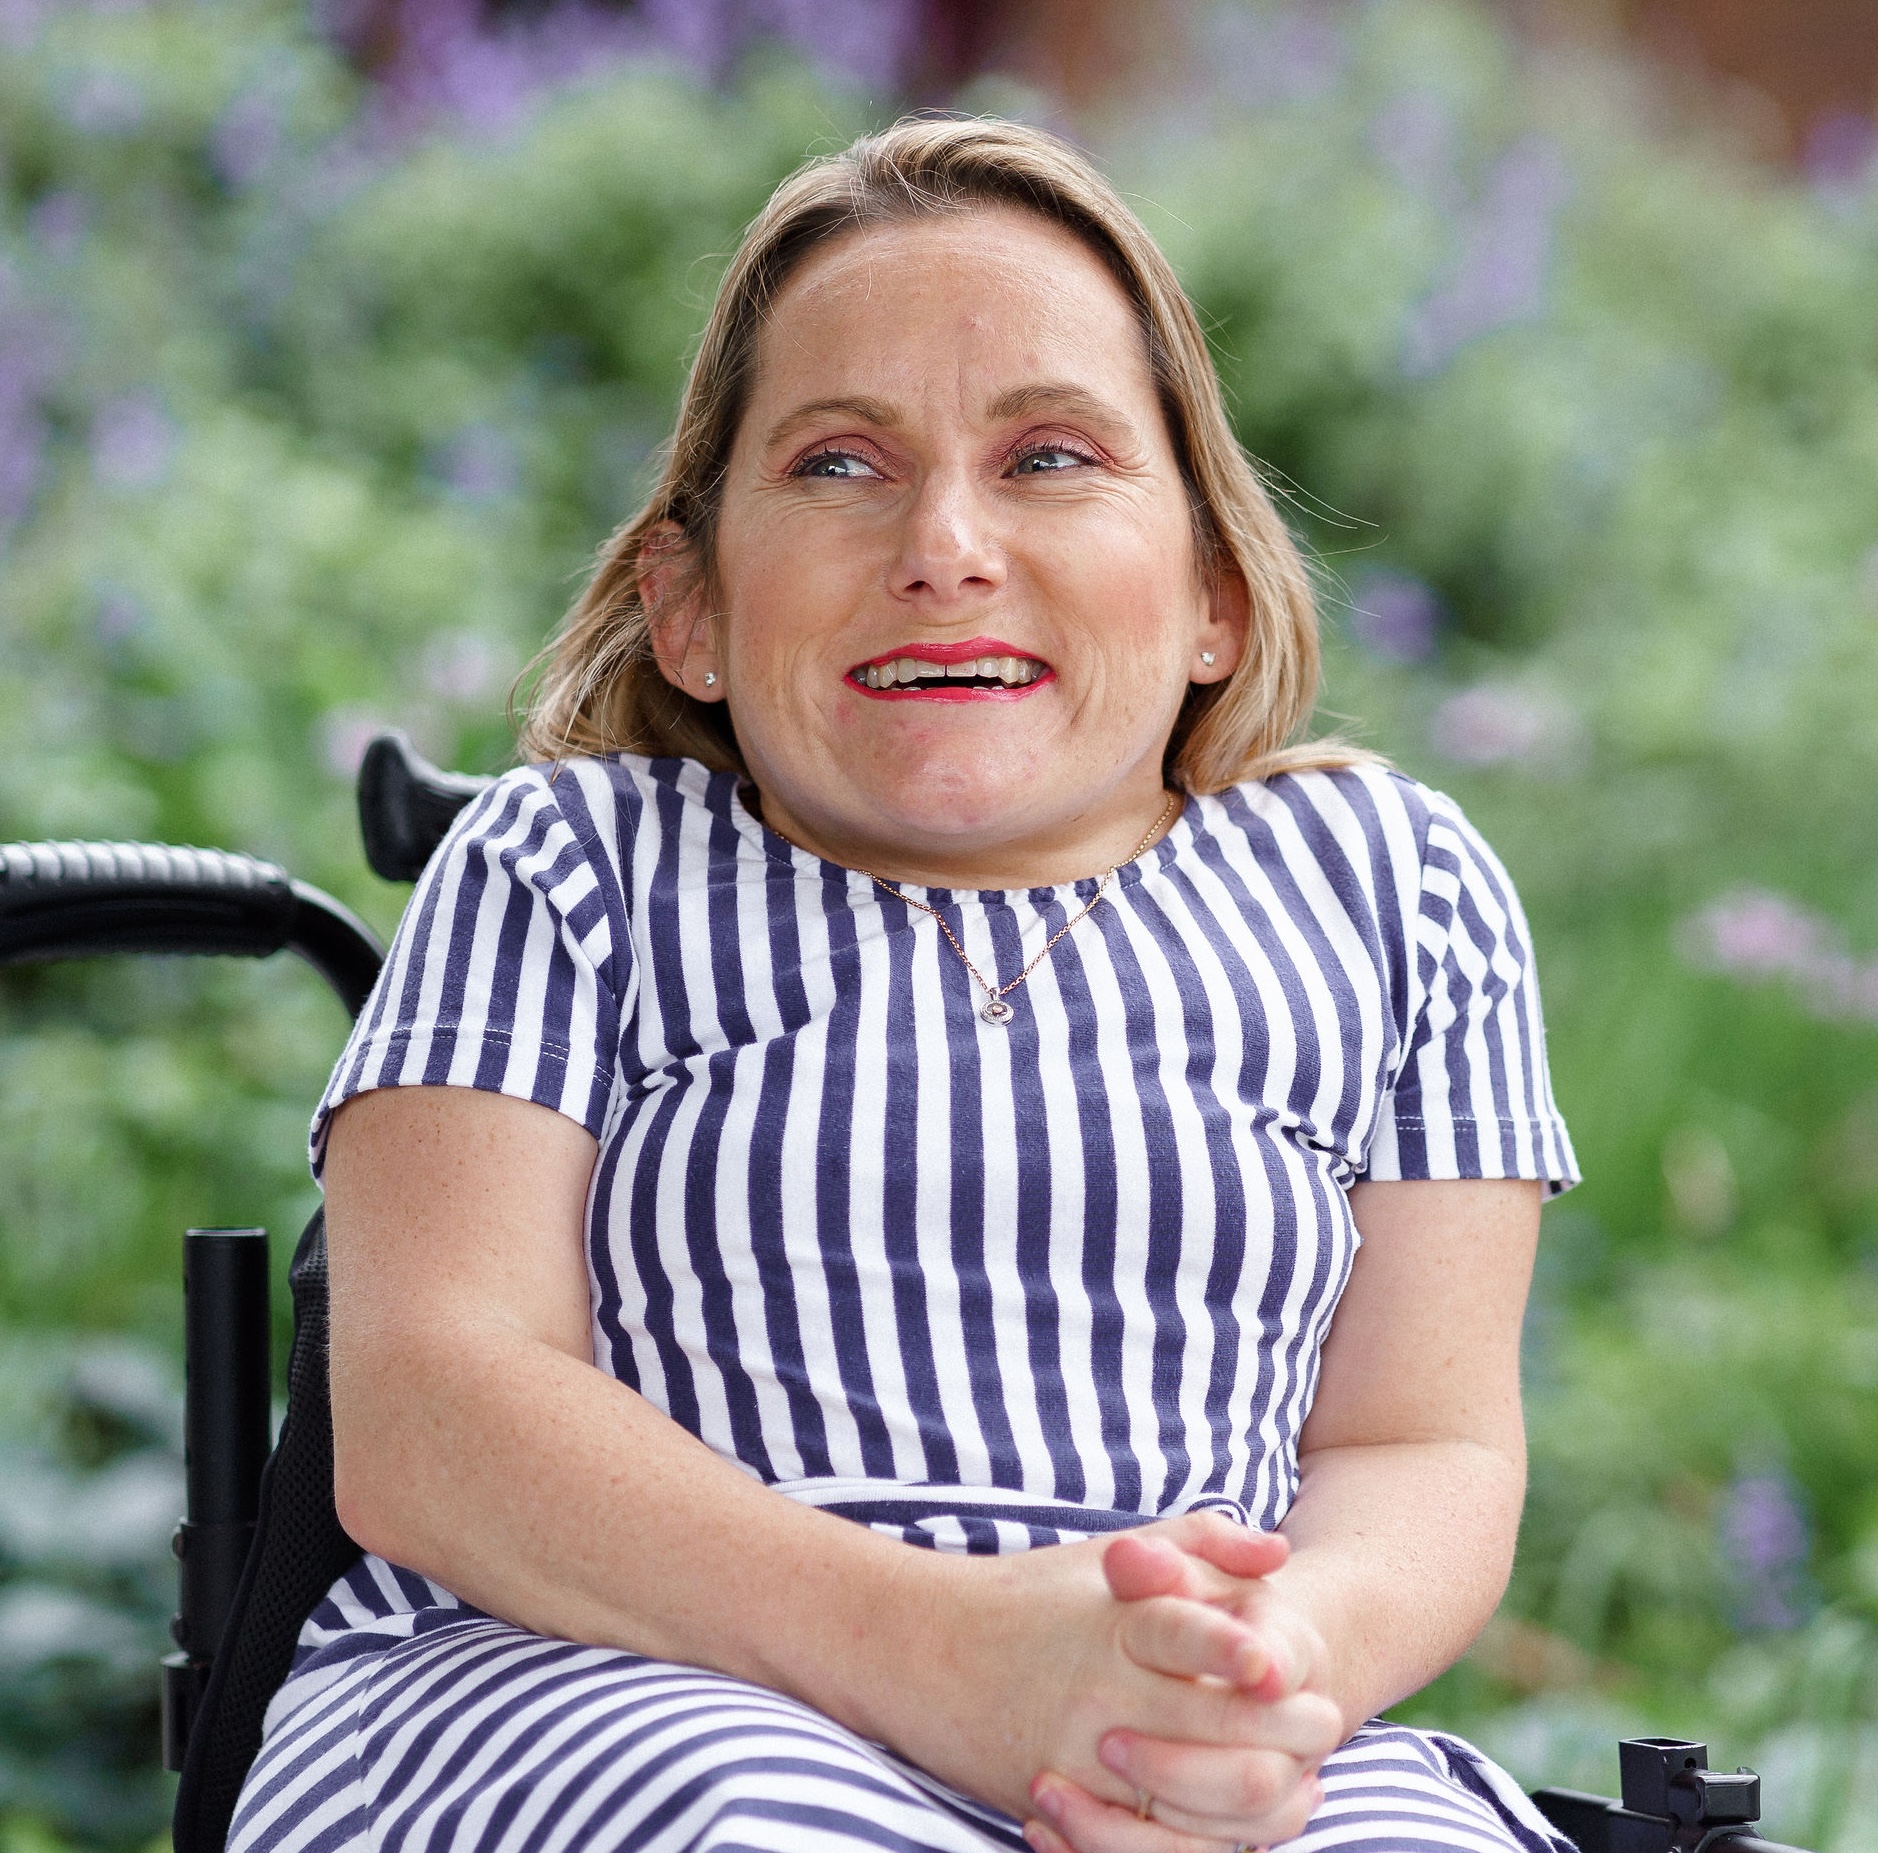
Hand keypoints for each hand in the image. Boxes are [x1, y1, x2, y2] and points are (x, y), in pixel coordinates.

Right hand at [872, 1513, 1336, 1845]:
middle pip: (1210, 1725)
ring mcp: (1083, 1756)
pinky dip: (1215, 1838)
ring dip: (1264, 1792)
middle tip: (1327, 1718)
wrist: (921, 1649)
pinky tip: (1253, 1819)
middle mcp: (1101, 1691)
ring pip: (1195, 1799)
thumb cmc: (1032, 1594)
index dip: (1229, 1648)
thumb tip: (1280, 1553)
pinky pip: (1157, 1842)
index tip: (1274, 1663)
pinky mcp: (1068, 1806)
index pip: (1178, 1631)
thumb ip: (1202, 1543)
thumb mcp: (1115, 1555)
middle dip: (1283, 1727)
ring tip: (1305, 1776)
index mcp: (1114, 1621)